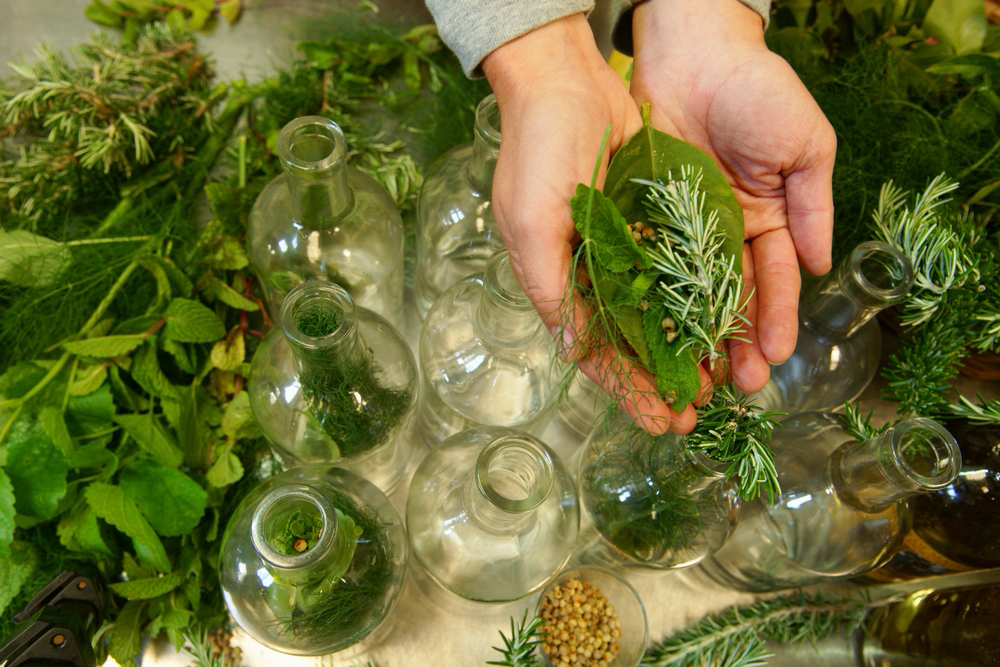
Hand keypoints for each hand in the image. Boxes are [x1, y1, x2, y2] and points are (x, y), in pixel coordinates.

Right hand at [483, 14, 704, 433]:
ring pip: (663, 311)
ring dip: (688, 347)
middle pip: (634, 341)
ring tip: (720, 381)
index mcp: (559, 282)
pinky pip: (681, 268)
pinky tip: (724, 322)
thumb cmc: (537, 151)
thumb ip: (552, 288)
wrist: (566, 80)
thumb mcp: (532, 222)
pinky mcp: (653, 221)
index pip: (596, 351)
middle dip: (663, 379)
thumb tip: (574, 351)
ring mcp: (626, 247)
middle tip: (697, 414)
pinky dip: (700, 298)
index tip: (660, 421)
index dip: (627, 389)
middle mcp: (593, 272)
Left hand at [629, 0, 837, 392]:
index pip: (771, 284)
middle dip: (729, 345)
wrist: (695, 48)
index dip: (774, 322)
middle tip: (727, 388)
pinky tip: (647, 333)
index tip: (773, 360)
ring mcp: (680, 227)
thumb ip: (814, 206)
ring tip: (688, 378)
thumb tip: (819, 267)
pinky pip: (644, 264)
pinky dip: (647, 299)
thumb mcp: (806, 145)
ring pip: (684, 293)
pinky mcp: (641, 215)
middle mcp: (722, 233)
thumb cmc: (759, 90)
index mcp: (768, 221)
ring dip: (687, 336)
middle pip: (727, 299)